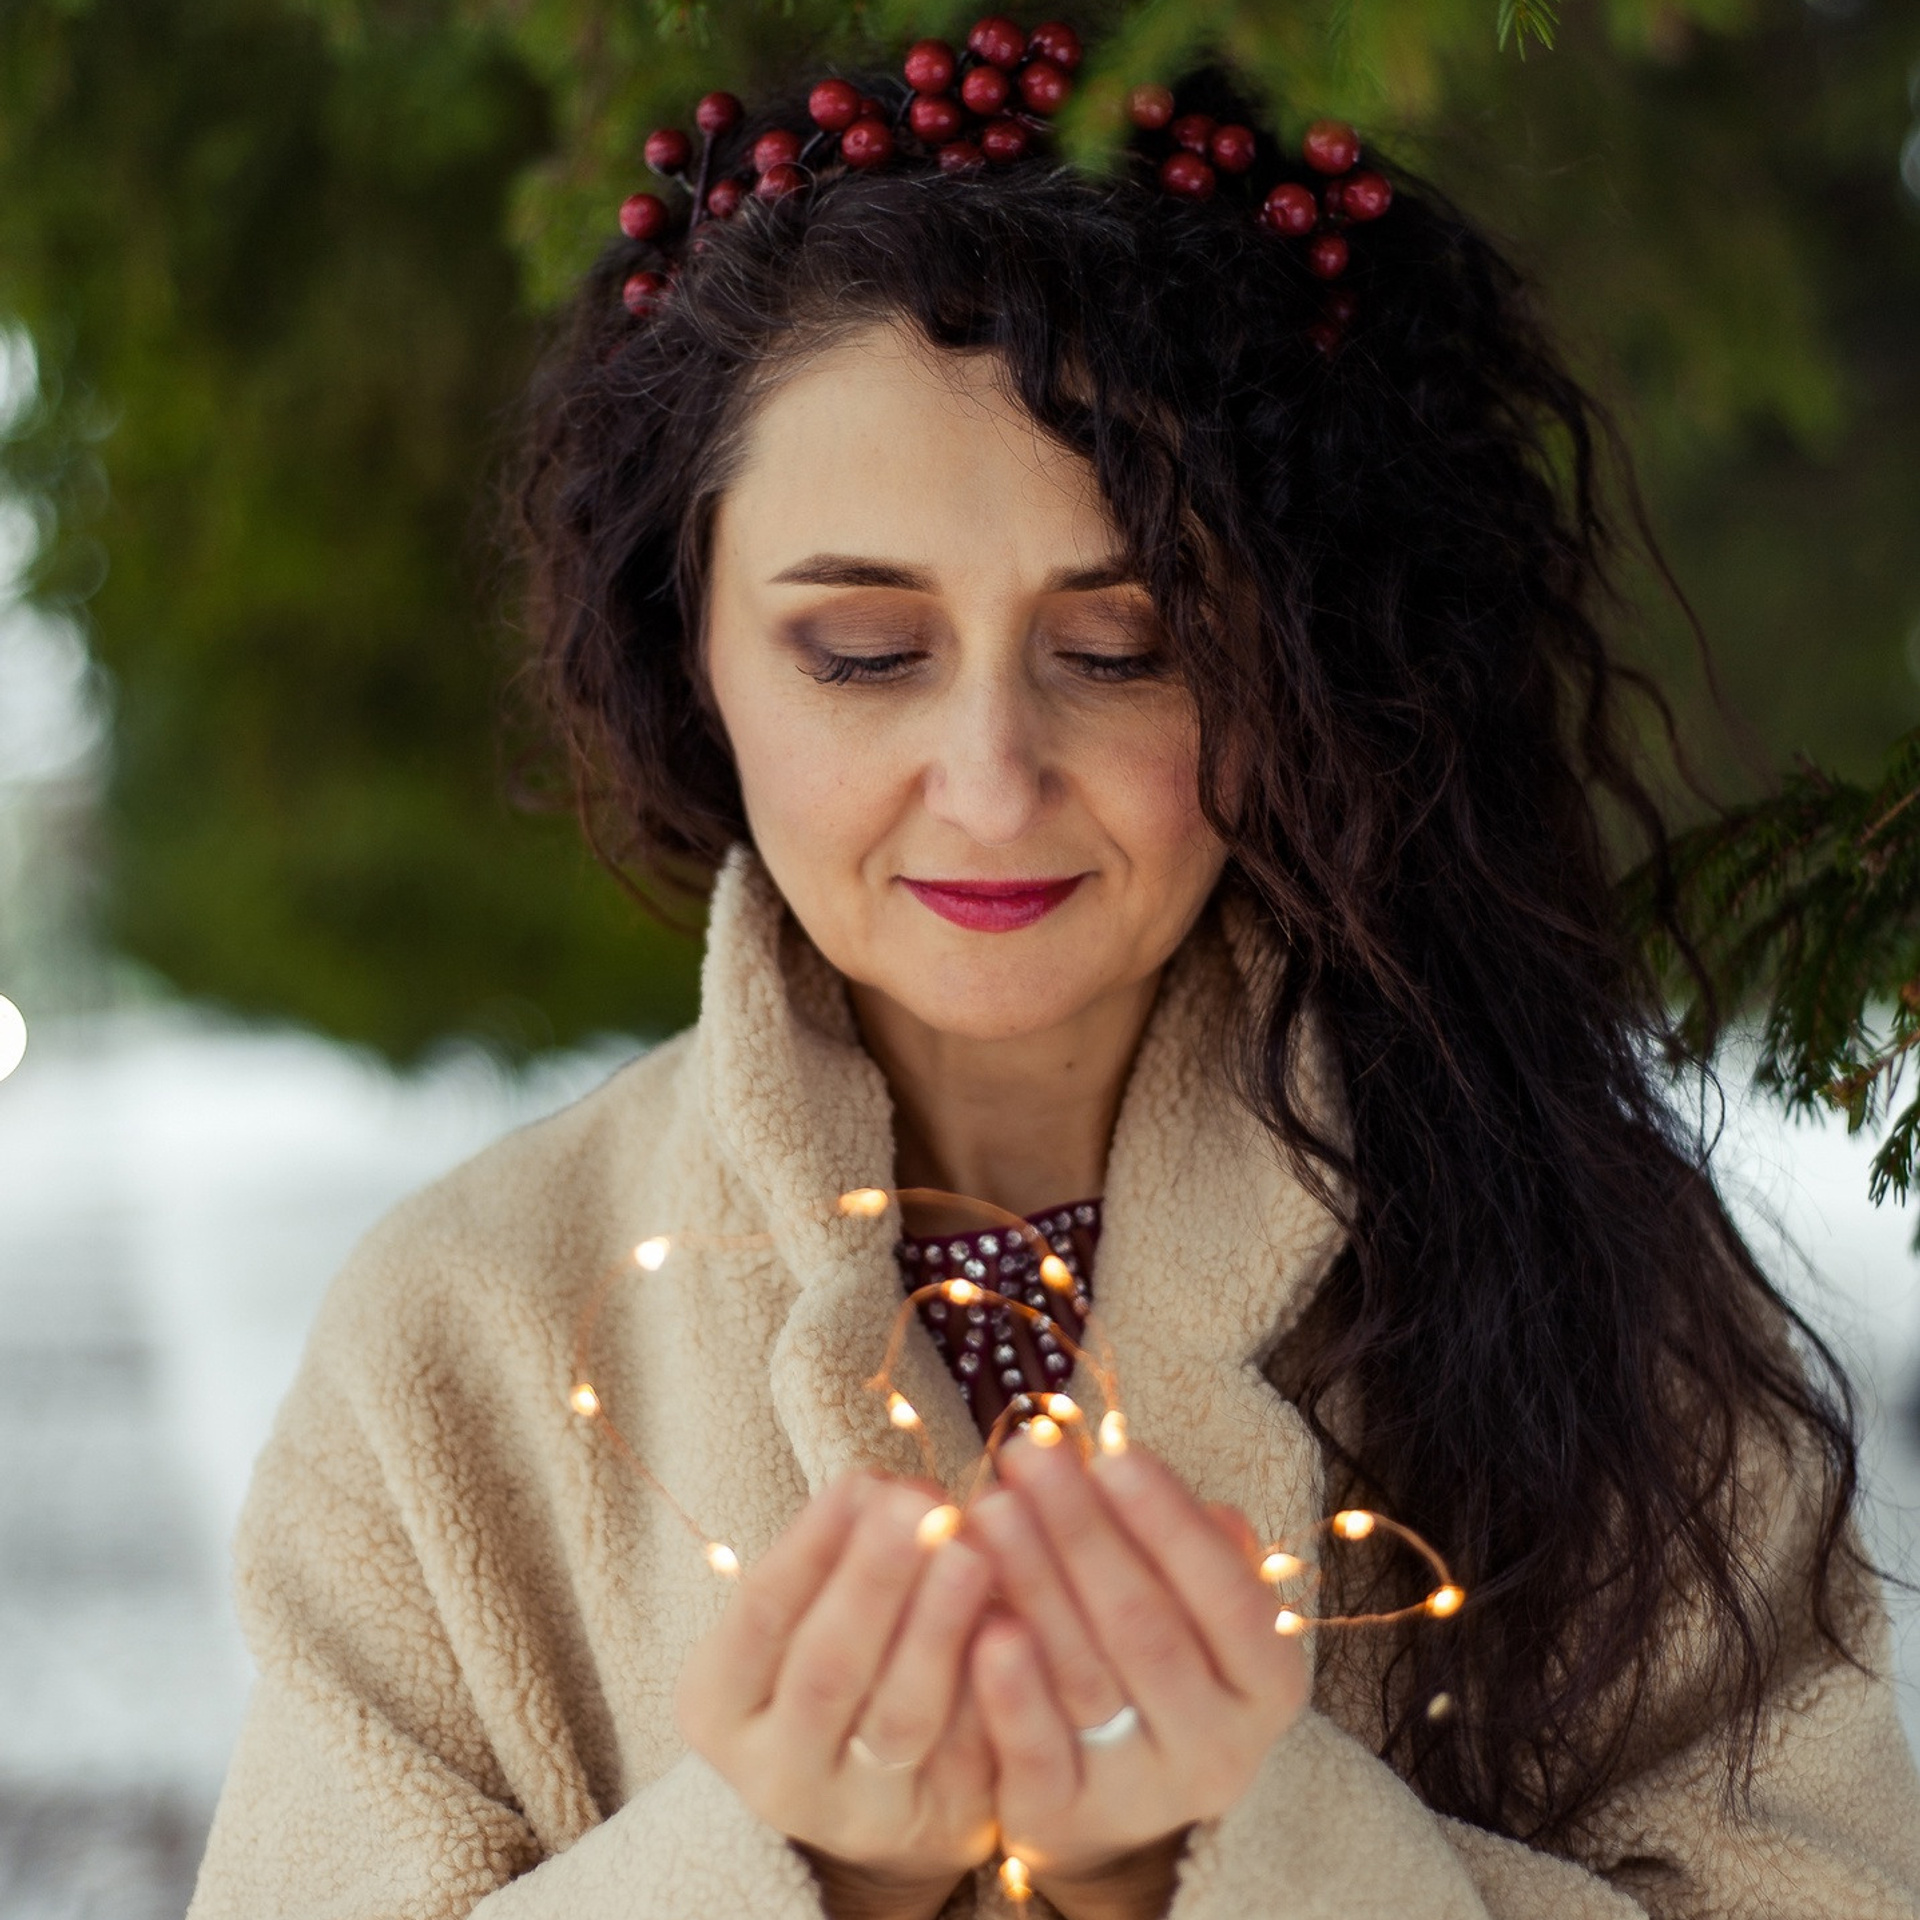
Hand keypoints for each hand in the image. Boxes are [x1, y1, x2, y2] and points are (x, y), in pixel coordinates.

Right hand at [675, 1472, 997, 1919]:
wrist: (861, 1801)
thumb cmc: (823, 1667)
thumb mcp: (796, 1619)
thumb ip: (831, 1558)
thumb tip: (884, 1488)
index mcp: (720, 1708)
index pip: (761, 1617)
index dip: (811, 1546)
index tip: (862, 1480)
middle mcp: (778, 1772)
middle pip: (827, 1672)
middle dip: (875, 1581)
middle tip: (920, 1503)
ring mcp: (860, 1811)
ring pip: (901, 1718)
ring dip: (938, 1629)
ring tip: (972, 1551)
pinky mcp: (940, 1827)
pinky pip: (970, 1751)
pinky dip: (993, 1683)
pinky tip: (1017, 1618)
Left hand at [965, 1437, 1309, 1918]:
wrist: (1108, 1794)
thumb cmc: (1150, 1657)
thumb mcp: (1187, 1604)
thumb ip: (1179, 1543)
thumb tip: (1164, 1484)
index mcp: (1265, 1684)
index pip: (1226, 1595)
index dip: (1168, 1522)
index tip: (1111, 1455)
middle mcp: (1220, 1748)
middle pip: (1144, 1627)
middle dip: (1080, 1531)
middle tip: (1027, 1456)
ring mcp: (1143, 1794)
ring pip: (1084, 1675)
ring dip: (1033, 1583)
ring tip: (989, 1508)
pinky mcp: (1063, 1820)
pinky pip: (1035, 1751)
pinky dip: (1009, 1689)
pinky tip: (984, 1624)